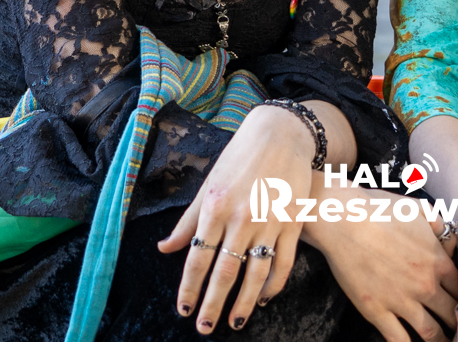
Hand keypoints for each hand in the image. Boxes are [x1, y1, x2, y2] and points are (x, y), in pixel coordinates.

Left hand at [156, 106, 314, 333]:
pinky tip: (263, 299)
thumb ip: (188, 220)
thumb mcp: (209, 185)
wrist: (281, 134)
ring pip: (255, 274)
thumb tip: (165, 248)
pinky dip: (273, 286)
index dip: (189, 288)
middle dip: (212, 304)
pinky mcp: (292, 223)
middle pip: (224, 272)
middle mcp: (241, 217)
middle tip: (204, 329)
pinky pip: (283, 264)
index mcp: (215, 207)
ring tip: (234, 322)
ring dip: (243, 303)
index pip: (197, 258)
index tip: (184, 310)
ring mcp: (270, 222)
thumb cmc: (239, 158)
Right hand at [305, 185, 457, 341]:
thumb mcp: (419, 208)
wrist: (344, 218)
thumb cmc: (379, 209)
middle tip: (457, 329)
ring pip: (430, 332)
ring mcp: (401, 301)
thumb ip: (439, 223)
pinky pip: (398, 339)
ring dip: (439, 340)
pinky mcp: (377, 311)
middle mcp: (425, 286)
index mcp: (438, 262)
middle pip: (450, 314)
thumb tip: (447, 236)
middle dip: (456, 323)